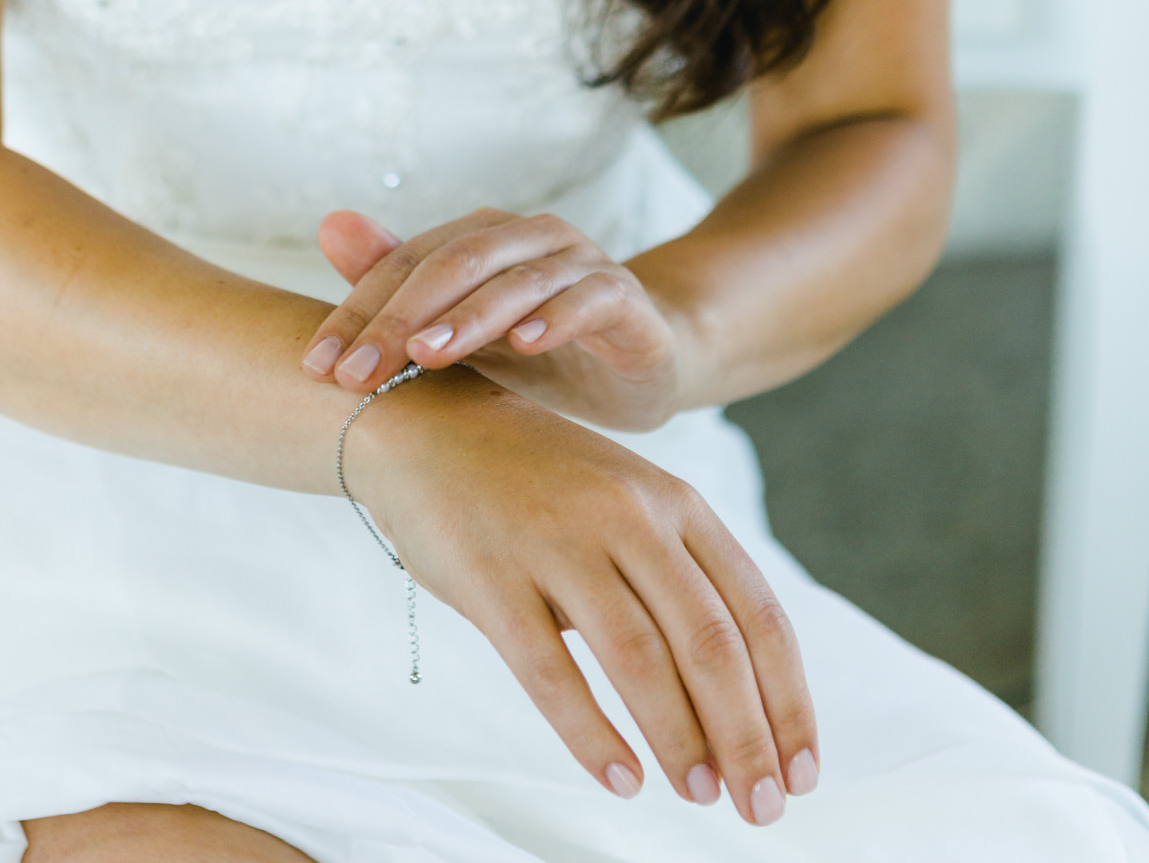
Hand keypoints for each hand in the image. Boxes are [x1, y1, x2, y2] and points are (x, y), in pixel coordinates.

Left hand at [302, 207, 684, 429]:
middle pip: (456, 263)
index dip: (359, 310)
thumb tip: (329, 226)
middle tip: (358, 370)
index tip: (318, 366)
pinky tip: (527, 343)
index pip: (407, 264)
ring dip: (469, 317)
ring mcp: (581, 261)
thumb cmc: (539, 347)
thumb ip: (401, 285)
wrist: (641, 365)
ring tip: (425, 356)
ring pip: (517, 279)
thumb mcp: (463, 330)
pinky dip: (557, 317)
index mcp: (482, 237)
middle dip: (400, 317)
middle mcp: (530, 236)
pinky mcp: (626, 296)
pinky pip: (590, 297)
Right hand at [349, 368, 819, 825]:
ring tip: (700, 797)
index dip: (788, 699)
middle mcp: (627, 514)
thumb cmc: (541, 483)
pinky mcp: (492, 576)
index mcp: (675, 502)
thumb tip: (738, 706)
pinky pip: (549, 671)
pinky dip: (592, 735)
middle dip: (746, 736)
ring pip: (638, 659)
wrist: (430, 424)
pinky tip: (622, 778)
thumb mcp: (628, 503)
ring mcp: (557, 542)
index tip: (802, 770)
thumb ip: (679, 578)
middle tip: (760, 807)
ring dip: (680, 741)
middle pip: (708, 642)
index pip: (757, 612)